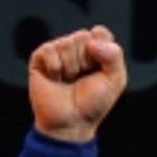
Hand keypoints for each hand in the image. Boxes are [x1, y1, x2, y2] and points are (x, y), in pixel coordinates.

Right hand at [28, 25, 127, 141]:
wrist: (70, 124)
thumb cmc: (92, 105)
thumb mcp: (115, 80)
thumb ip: (115, 54)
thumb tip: (91, 39)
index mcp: (95, 49)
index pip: (100, 33)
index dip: (101, 52)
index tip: (98, 71)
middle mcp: (76, 47)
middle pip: (82, 36)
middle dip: (85, 62)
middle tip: (80, 79)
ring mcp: (57, 51)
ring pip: (65, 43)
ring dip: (70, 68)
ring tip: (67, 81)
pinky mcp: (40, 58)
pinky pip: (49, 50)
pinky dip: (55, 68)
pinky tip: (55, 80)